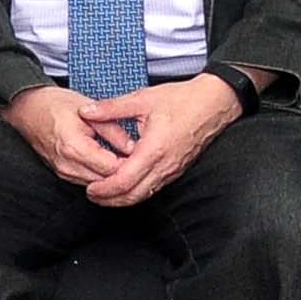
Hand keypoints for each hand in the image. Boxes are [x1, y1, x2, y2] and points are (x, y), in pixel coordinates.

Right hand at [2, 85, 127, 187]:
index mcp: (75, 147)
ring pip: (98, 185)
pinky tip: (110, 164)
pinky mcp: (62, 174)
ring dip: (112, 176)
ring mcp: (63, 172)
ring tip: (127, 161)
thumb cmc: (55, 104)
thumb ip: (113, 130)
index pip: (111, 168)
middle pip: (106, 181)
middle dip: (123, 172)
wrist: (28, 109)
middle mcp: (67, 164)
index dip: (130, 163)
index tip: (142, 154)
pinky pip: (87, 181)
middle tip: (139, 160)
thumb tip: (133, 147)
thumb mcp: (90, 110)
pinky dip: (101, 175)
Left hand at [80, 75, 244, 206]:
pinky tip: (127, 183)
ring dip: (123, 197)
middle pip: (133, 196)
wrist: (213, 103)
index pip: (124, 181)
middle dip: (110, 200)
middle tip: (92, 195)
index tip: (90, 189)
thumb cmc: (182, 100)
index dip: (104, 189)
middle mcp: (164, 165)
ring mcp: (172, 170)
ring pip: (144, 195)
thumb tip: (86, 112)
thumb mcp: (142, 99)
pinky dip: (137, 191)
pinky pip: (154, 188)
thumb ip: (111, 108)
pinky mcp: (177, 170)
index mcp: (153, 150)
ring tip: (105, 193)